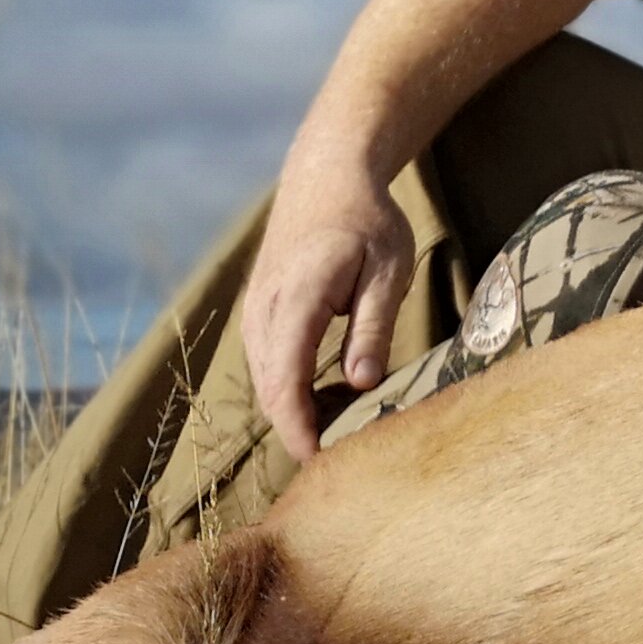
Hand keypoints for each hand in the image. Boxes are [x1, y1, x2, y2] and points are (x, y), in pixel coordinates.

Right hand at [240, 149, 418, 458]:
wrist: (326, 178)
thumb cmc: (367, 223)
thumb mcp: (387, 271)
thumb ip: (372, 328)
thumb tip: (362, 385)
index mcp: (295, 300)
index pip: (285, 383)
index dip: (299, 430)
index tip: (320, 464)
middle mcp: (263, 311)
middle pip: (270, 390)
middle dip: (299, 429)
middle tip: (342, 459)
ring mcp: (255, 311)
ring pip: (265, 379)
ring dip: (295, 410)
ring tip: (341, 430)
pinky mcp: (259, 312)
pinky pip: (267, 362)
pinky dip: (290, 386)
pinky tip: (327, 395)